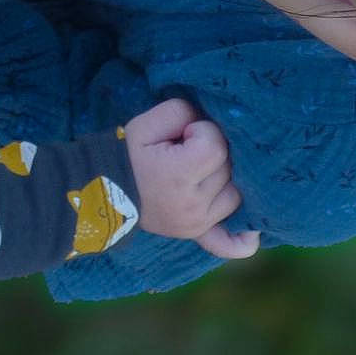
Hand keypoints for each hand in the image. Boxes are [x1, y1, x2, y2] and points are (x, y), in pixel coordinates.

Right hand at [123, 99, 258, 259]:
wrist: (102, 193)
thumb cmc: (127, 155)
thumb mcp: (146, 123)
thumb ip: (182, 112)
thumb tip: (207, 123)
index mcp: (178, 176)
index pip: (216, 146)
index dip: (202, 132)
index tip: (181, 135)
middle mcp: (192, 205)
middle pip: (227, 169)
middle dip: (212, 152)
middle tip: (184, 152)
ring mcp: (196, 223)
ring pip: (235, 194)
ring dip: (224, 179)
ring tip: (198, 172)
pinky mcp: (196, 233)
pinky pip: (227, 242)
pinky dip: (241, 239)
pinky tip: (253, 235)